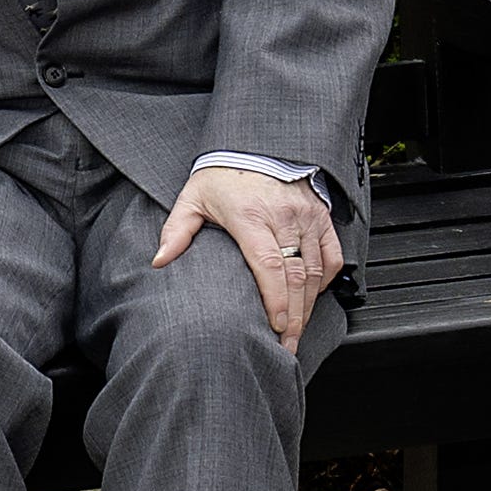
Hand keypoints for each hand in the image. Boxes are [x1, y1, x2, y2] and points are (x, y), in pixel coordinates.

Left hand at [154, 163, 341, 346]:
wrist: (256, 143)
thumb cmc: (224, 174)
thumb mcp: (193, 197)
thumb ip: (177, 231)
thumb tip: (160, 260)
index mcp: (251, 216)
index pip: (268, 264)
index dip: (275, 300)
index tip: (276, 327)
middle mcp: (283, 217)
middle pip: (295, 276)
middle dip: (293, 317)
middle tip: (286, 346)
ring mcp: (306, 217)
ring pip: (314, 271)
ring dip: (308, 306)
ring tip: (297, 332)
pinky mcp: (321, 217)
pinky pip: (330, 256)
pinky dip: (324, 281)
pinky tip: (312, 298)